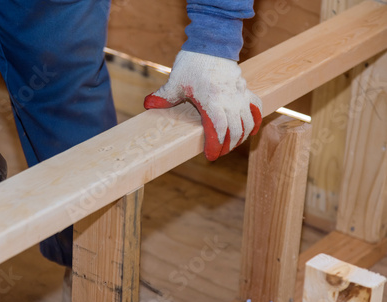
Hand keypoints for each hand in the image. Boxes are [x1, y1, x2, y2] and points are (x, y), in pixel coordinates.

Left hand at [144, 50, 261, 160]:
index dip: (216, 146)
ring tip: (231, 145)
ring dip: (241, 137)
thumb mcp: (175, 82)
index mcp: (212, 101)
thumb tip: (147, 105)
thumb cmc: (192, 62)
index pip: (218, 130)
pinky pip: (255, 108)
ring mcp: (239, 95)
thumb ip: (163, 97)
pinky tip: (251, 131)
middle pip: (235, 131)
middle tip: (218, 153)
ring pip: (247, 123)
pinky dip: (255, 121)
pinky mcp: (245, 89)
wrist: (212, 43)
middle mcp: (229, 100)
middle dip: (228, 146)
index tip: (210, 156)